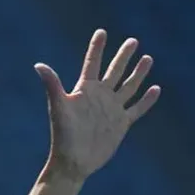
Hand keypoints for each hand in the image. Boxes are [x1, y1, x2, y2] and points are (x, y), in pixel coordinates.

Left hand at [35, 29, 160, 180]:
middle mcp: (99, 97)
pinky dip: (147, 100)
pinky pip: (137, 108)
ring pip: (128, 87)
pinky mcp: (121, 124)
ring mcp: (111, 109)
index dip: (97, 48)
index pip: (92, 63)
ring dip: (138, 74)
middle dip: (123, 56)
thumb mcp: (59, 107)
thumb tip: (38, 65)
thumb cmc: (63, 135)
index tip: (102, 32)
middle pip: (114, 71)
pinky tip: (156, 89)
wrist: (73, 162)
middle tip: (133, 41)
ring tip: (147, 58)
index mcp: (84, 90)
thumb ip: (52, 85)